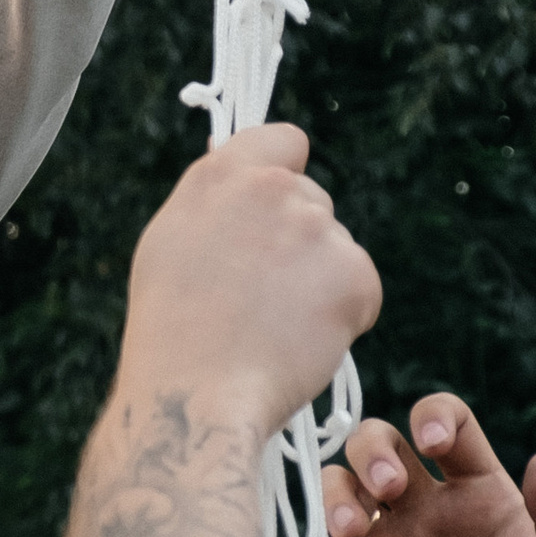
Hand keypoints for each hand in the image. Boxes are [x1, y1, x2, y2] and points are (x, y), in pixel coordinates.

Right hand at [121, 124, 379, 435]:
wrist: (197, 395)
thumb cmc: (172, 329)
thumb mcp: (172, 240)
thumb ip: (215, 200)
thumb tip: (244, 172)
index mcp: (221, 174)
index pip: (285, 141)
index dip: (283, 174)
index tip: (273, 210)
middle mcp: (273, 189)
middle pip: (312, 202)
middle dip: (299, 240)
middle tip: (259, 295)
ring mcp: (317, 229)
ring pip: (336, 249)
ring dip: (320, 282)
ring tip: (272, 327)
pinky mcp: (355, 273)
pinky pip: (362, 291)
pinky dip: (344, 317)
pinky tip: (301, 342)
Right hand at [290, 390, 535, 536]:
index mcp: (479, 495)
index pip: (448, 424)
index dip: (433, 418)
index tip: (434, 447)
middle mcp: (427, 512)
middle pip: (378, 444)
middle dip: (371, 450)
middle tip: (389, 490)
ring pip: (339, 490)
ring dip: (335, 496)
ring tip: (351, 529)